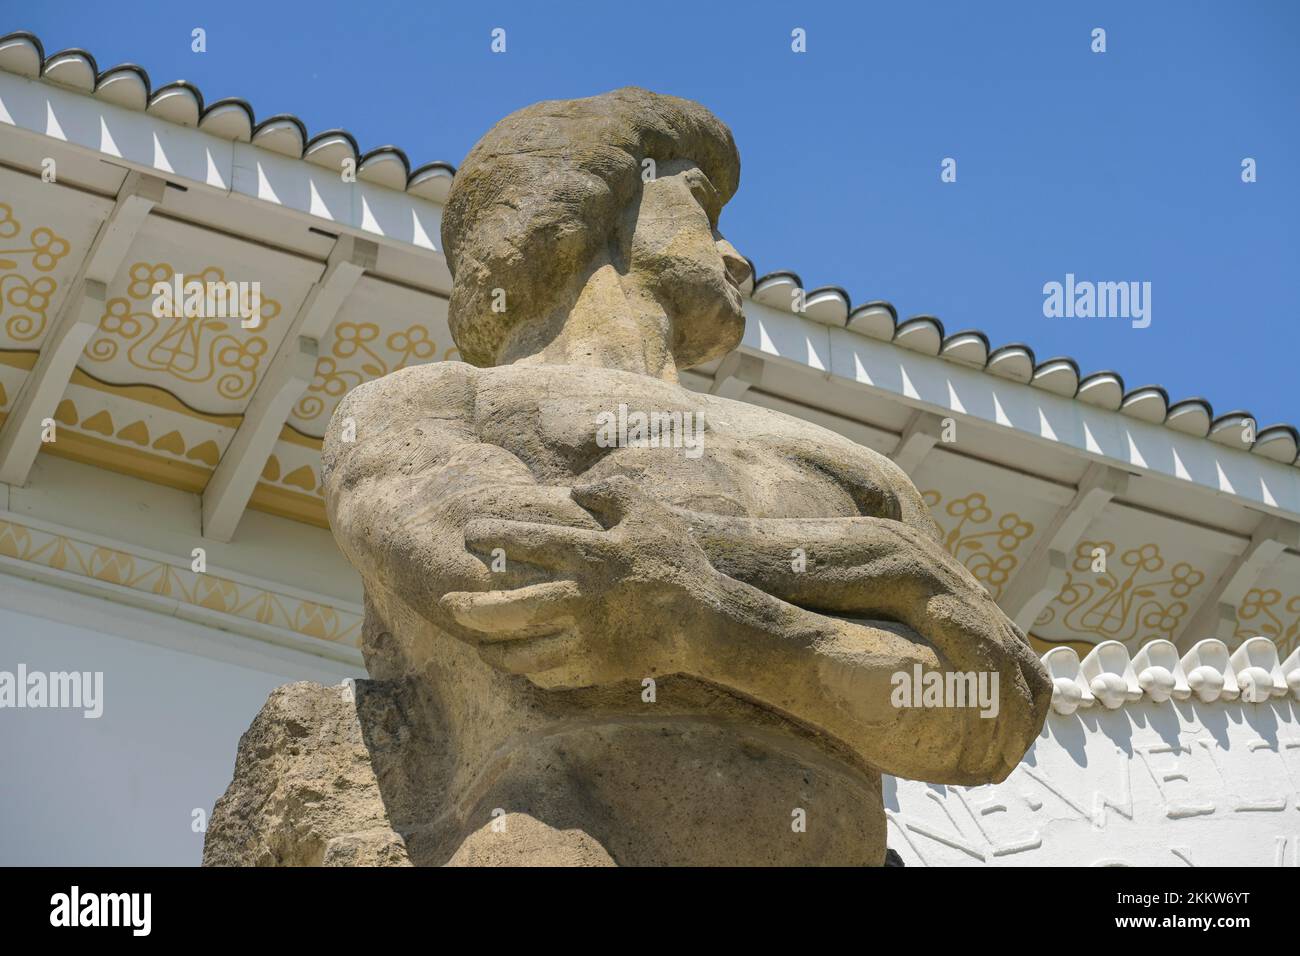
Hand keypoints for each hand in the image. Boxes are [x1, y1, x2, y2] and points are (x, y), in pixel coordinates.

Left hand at [439, 476, 718, 688]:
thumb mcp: (649, 513)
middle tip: (446, 601)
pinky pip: (548, 677)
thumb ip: (610, 493)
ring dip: (492, 648)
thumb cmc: (677, 563)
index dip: (496, 536)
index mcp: (592, 558)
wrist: (708, 624)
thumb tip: (573, 491)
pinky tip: (517, 662)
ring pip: (522, 654)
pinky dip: (526, 671)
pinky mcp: (595, 670)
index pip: (531, 544)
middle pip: (510, 610)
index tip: (469, 532)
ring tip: (476, 640)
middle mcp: (581, 602)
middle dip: (471, 607)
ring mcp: (586, 642)